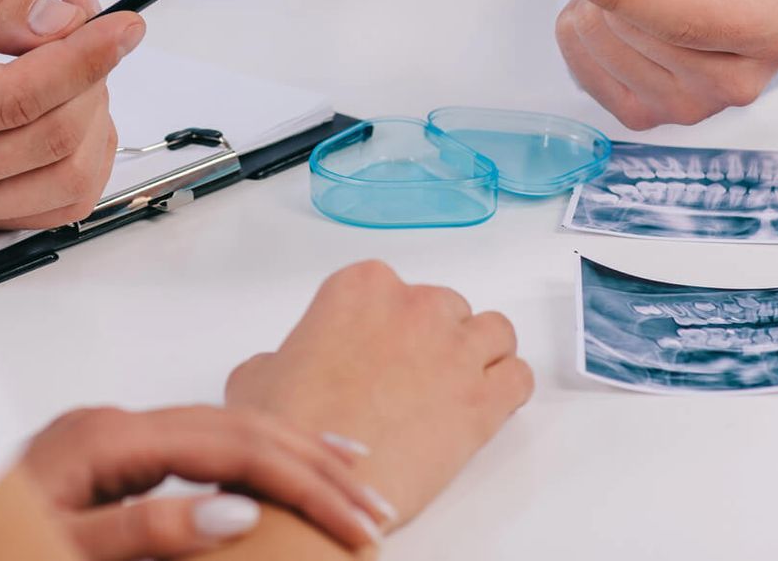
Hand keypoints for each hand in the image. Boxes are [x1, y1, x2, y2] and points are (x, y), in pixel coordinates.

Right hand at [0, 0, 143, 229]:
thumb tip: (63, 22)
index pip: (20, 96)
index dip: (86, 55)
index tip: (125, 22)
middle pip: (54, 137)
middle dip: (93, 74)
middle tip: (87, 25)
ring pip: (68, 179)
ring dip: (97, 118)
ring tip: (75, 68)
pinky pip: (60, 205)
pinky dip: (88, 156)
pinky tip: (72, 111)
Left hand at [19, 405, 384, 559]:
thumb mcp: (62, 554)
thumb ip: (146, 530)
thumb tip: (236, 508)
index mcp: (104, 438)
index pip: (233, 449)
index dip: (304, 483)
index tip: (355, 521)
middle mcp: (110, 425)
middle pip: (239, 429)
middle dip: (315, 466)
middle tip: (377, 508)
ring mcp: (107, 438)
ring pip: (224, 430)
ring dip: (293, 455)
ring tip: (356, 475)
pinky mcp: (104, 460)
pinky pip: (199, 448)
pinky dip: (251, 459)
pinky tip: (275, 473)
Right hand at [224, 260, 533, 529]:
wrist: (316, 489)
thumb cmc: (290, 435)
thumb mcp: (258, 375)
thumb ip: (286, 355)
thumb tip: (286, 368)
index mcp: (360, 288)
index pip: (391, 287)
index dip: (388, 322)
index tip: (380, 346)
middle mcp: (413, 307)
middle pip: (446, 306)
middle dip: (434, 338)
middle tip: (414, 376)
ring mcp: (454, 350)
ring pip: (494, 331)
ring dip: (480, 354)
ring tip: (459, 385)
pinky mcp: (483, 399)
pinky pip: (519, 376)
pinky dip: (509, 388)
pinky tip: (489, 403)